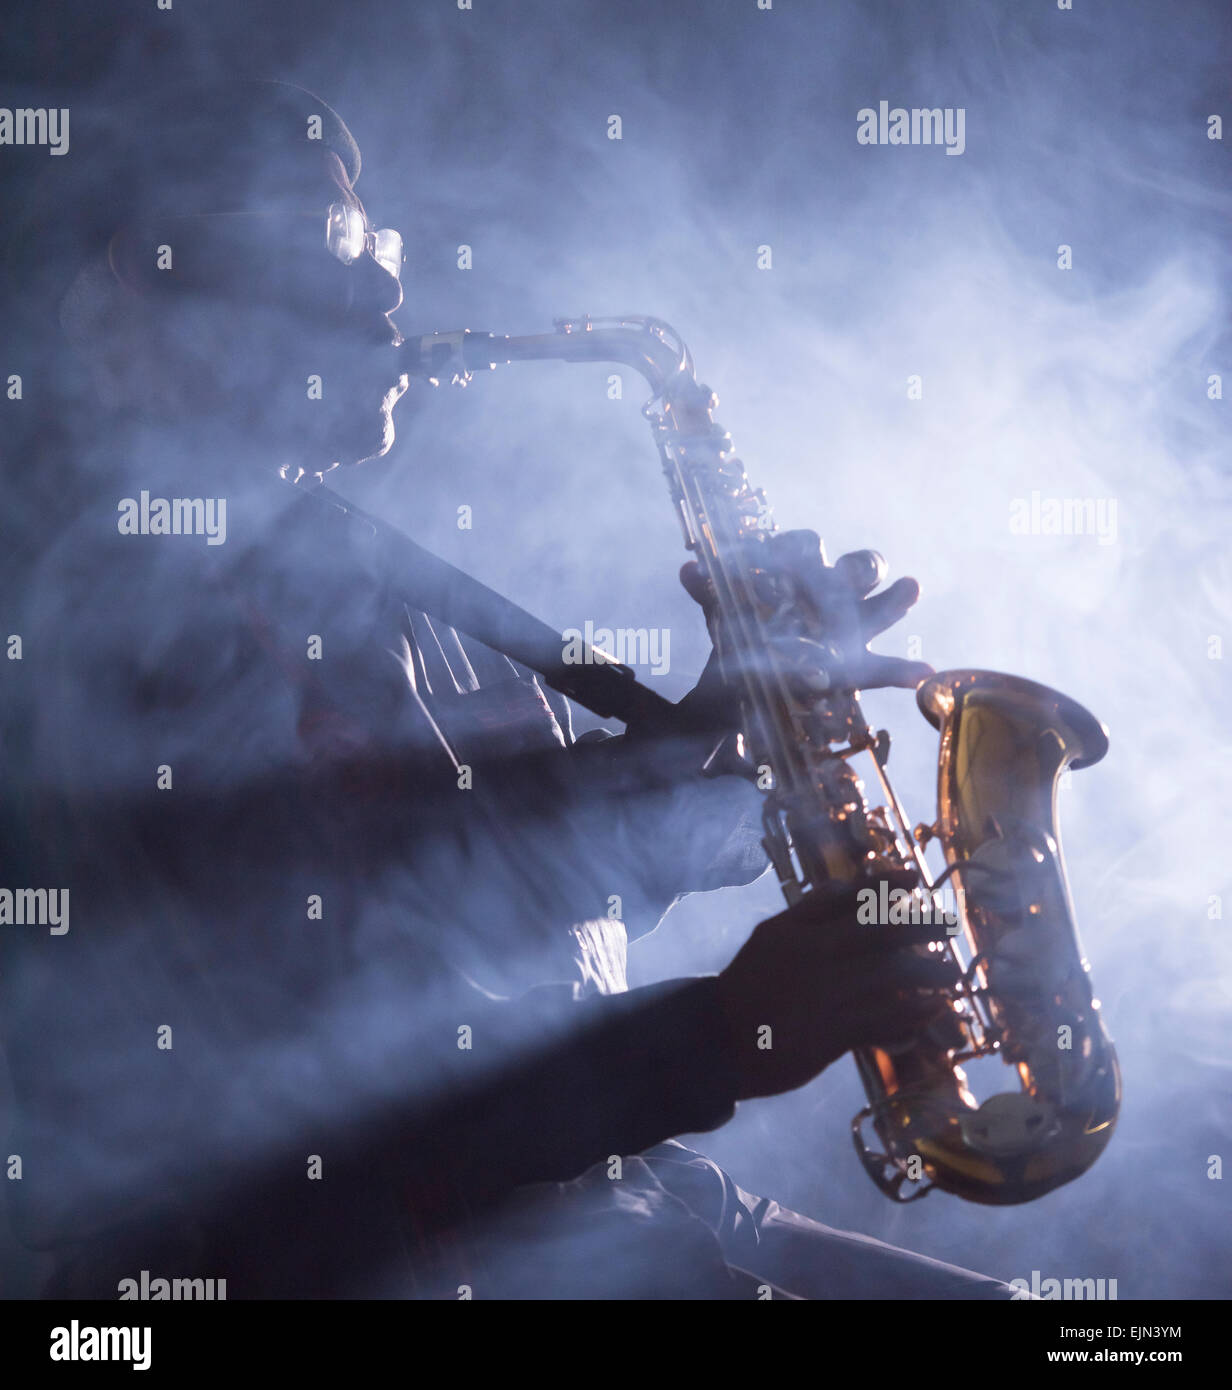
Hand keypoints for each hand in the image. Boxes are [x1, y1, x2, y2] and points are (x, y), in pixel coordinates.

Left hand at [678, 532, 933, 732]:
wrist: (741, 686)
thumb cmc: (742, 635)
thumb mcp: (722, 612)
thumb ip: (709, 590)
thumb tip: (688, 569)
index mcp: (801, 573)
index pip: (807, 546)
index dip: (799, 548)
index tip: (788, 557)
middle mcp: (832, 594)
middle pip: (857, 568)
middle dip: (859, 566)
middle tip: (856, 572)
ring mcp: (849, 629)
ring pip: (879, 609)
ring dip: (894, 599)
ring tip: (909, 588)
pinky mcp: (855, 667)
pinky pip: (883, 668)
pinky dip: (903, 671)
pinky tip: (922, 672)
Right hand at [714, 874, 959, 1100]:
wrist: (721, 1040)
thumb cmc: (753, 983)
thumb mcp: (772, 935)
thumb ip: (812, 910)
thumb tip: (851, 883)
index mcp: (797, 930)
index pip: (847, 897)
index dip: (885, 885)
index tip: (915, 878)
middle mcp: (814, 957)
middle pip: (878, 932)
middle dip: (920, 925)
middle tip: (950, 925)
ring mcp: (825, 996)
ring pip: (887, 977)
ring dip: (926, 974)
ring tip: (952, 974)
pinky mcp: (832, 1035)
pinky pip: (882, 1022)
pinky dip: (911, 1016)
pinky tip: (932, 1011)